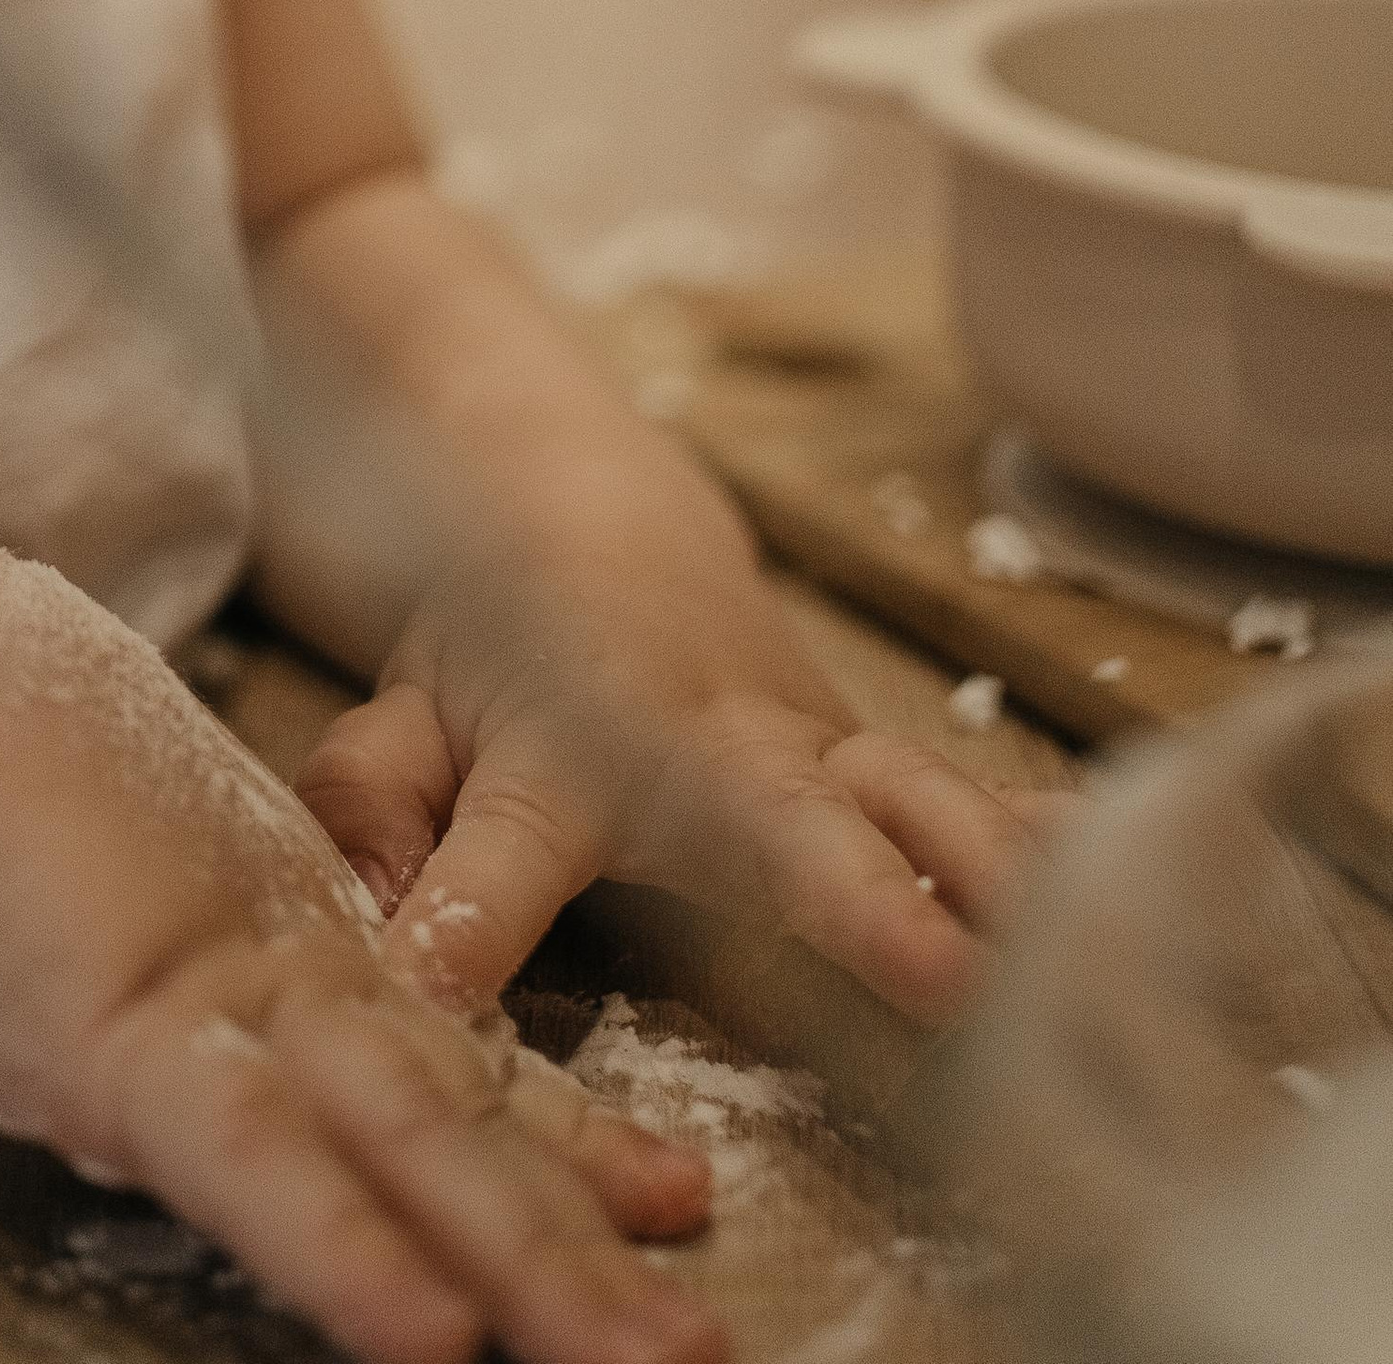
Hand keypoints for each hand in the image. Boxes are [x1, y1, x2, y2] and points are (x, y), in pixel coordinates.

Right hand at [0, 558, 726, 1363]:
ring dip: (536, 1261)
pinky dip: (346, 1255)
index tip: (664, 1192)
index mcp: (281, 936)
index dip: (563, 1134)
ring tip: (649, 1352)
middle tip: (697, 1331)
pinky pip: (256, 1168)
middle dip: (588, 1236)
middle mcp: (287, 974)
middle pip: (467, 1122)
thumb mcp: (120, 867)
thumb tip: (177, 1027)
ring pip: (415, 1149)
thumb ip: (179, 952)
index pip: (450, 1055)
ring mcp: (228, 1004)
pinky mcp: (136, 1042)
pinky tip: (432, 1335)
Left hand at [299, 551, 1061, 1030]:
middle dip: (849, 893)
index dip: (469, 908)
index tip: (445, 972)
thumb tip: (372, 924)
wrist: (588, 515)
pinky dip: (1041, 829)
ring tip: (1054, 944)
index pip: (504, 842)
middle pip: (768, 817)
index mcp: (555, 749)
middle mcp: (696, 747)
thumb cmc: (488, 646)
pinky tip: (1116, 872)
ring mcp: (803, 743)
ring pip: (900, 794)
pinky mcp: (868, 753)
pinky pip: (966, 788)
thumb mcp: (398, 716)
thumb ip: (373, 811)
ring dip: (978, 867)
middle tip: (927, 968)